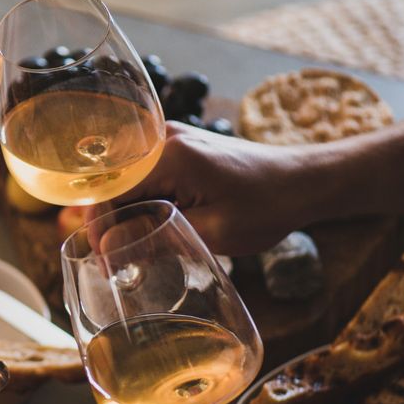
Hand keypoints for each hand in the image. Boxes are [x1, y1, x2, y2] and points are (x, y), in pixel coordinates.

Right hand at [118, 123, 313, 255]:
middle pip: (113, 184)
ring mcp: (170, 138)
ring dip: (124, 215)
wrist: (302, 180)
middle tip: (115, 265)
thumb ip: (155, 237)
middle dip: (109, 225)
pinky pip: (143, 175)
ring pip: (126, 180)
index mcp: (170, 156)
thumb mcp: (212, 232)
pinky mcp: (177, 146)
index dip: (101, 229)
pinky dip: (141, 202)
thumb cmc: (266, 206)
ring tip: (132, 252)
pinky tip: (149, 229)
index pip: (111, 192)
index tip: (104, 264)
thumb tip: (108, 250)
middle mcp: (164, 138)